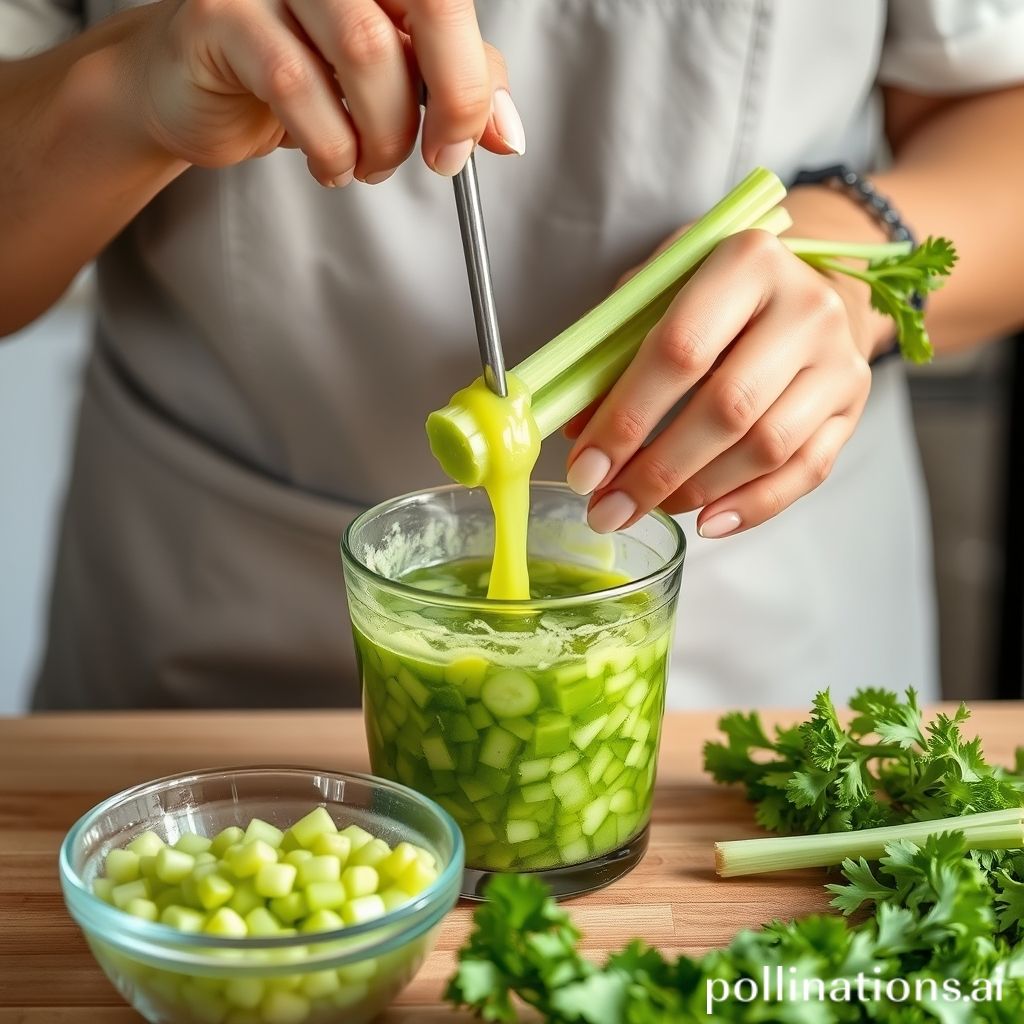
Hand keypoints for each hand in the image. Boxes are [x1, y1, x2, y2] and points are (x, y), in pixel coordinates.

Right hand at [126, 0, 522, 185]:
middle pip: (426, 6)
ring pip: (366, 53)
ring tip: (369, 165)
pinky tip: (330, 164)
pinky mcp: (223, 14)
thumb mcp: (389, 83)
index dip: (471, 80)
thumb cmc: (293, 78)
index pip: (449, 4)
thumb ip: (454, 90)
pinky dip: (329, 148)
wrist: (192, 90)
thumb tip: (509, 134)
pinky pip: (297, 88)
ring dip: (382, 137)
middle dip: (447, 101)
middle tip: (436, 160)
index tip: (466, 144)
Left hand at [565, 205, 884, 539]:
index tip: (586, 468)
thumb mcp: (659, 294)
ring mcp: (839, 360)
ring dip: (697, 491)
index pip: (680, 350)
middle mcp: (806, 307)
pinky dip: (752, 506)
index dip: (627, 418)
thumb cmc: (717, 292)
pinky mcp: (854, 405)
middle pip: (727, 407)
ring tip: (646, 510)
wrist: (807, 285)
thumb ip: (616, 352)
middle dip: (656, 471)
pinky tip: (705, 521)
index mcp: (748, 262)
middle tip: (608, 508)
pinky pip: (807, 471)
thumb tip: (578, 430)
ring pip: (767, 447)